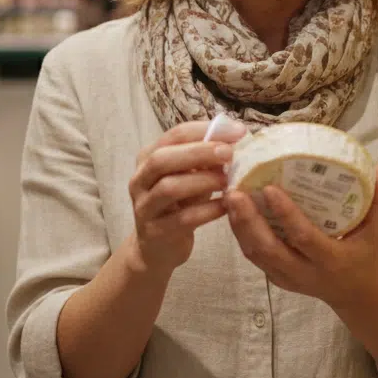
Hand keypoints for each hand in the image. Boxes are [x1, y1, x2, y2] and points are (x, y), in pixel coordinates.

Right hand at [128, 119, 245, 275]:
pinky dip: (207, 210)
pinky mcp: (155, 232)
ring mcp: (145, 207)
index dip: (205, 130)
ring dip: (202, 181)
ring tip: (227, 180)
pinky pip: (183, 219)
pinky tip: (225, 206)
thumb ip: (205, 159)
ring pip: (169, 188)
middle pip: (163, 159)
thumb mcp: (189, 176)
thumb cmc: (178, 204)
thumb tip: (236, 139)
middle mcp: (140, 179)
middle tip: (229, 153)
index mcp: (148, 157)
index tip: (237, 131)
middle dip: (198, 152)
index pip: (174, 135)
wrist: (158, 247)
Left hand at [225, 164, 377, 307]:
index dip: (285, 214)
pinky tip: (233, 212)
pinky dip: (240, 234)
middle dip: (247, 221)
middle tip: (235, 192)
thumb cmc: (365, 255)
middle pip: (267, 249)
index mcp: (330, 259)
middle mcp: (305, 272)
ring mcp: (287, 278)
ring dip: (238, 226)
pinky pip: (253, 257)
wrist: (354, 294)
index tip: (269, 189)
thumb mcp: (376, 231)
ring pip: (254, 254)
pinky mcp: (276, 278)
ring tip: (229, 197)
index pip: (303, 237)